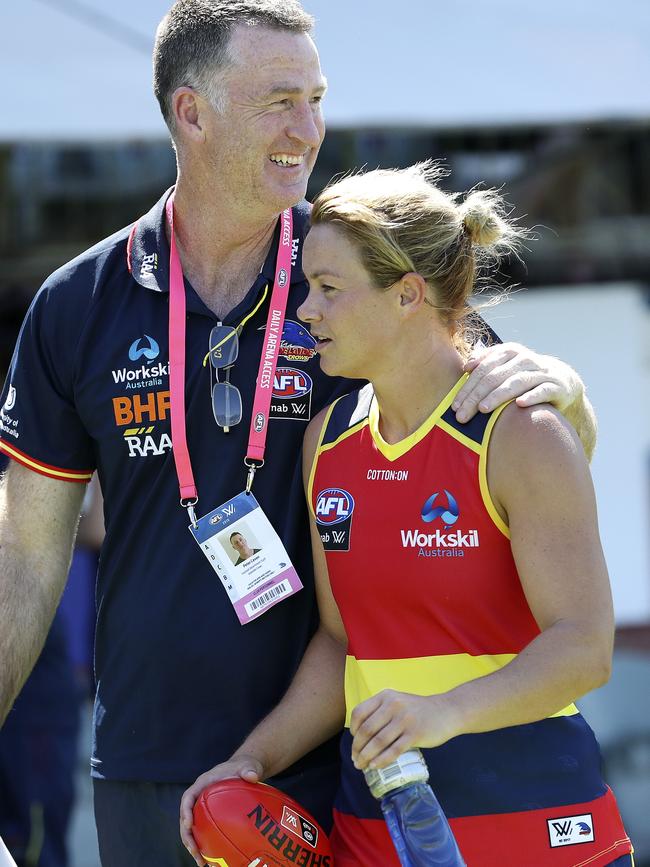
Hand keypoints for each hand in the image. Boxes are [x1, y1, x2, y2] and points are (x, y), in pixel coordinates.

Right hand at [179, 754, 263, 864]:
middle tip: (194, 850)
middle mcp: (200, 796)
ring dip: (193, 845)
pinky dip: (205, 846)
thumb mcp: (248, 766)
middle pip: (186, 817)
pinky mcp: (211, 817)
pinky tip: (211, 860)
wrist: (246, 770)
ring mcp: (204, 808)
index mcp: (204, 783)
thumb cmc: (244, 767)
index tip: (189, 824)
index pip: (188, 796)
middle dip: (187, 835)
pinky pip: (204, 832)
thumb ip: (249, 769)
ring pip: (192, 829)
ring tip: (201, 862)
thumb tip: (253, 776)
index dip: (185, 811)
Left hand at [349, 690, 457, 770]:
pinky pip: (393, 750)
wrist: (447, 711)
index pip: (359, 712)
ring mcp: (404, 719)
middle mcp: (393, 705)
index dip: (353, 729)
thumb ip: (381, 712)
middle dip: (357, 748)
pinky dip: (382, 760)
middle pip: (367, 730)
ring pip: (378, 742)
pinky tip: (375, 766)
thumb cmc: (418, 710)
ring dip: (367, 757)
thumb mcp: (397, 701)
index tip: (354, 741)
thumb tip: (360, 735)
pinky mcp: (415, 734)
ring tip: (362, 765)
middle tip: (355, 760)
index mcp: (385, 696)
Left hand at [452, 343, 582, 422]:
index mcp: (509, 352)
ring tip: (483, 409)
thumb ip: (486, 364)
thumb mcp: (506, 366)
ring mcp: (541, 372)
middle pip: (495, 377)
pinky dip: (531, 397)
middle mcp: (524, 359)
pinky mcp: (556, 386)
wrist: (562, 381)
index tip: (455, 405)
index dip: (467, 387)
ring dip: (498, 396)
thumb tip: (466, 367)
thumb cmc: (524, 376)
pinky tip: (519, 405)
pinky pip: (542, 391)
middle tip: (462, 415)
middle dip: (476, 396)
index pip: (483, 369)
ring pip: (516, 382)